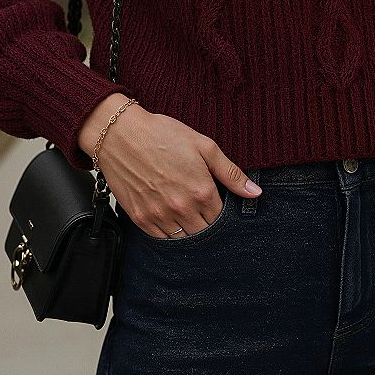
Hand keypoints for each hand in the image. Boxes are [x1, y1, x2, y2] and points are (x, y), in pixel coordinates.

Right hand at [77, 94, 261, 237]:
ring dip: (187, 229)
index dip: (220, 212)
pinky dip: (167, 232)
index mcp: (201, 192)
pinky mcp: (140, 219)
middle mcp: (181, 208)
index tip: (214, 203)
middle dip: (205, 223)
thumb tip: (255, 193)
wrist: (119, 134)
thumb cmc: (161, 135)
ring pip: (183, 239)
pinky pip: (161, 238)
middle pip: (204, 233)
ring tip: (183, 210)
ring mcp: (159, 216)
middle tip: (199, 207)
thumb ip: (231, 174)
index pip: (221, 219)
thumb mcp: (204, 147)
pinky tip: (167, 215)